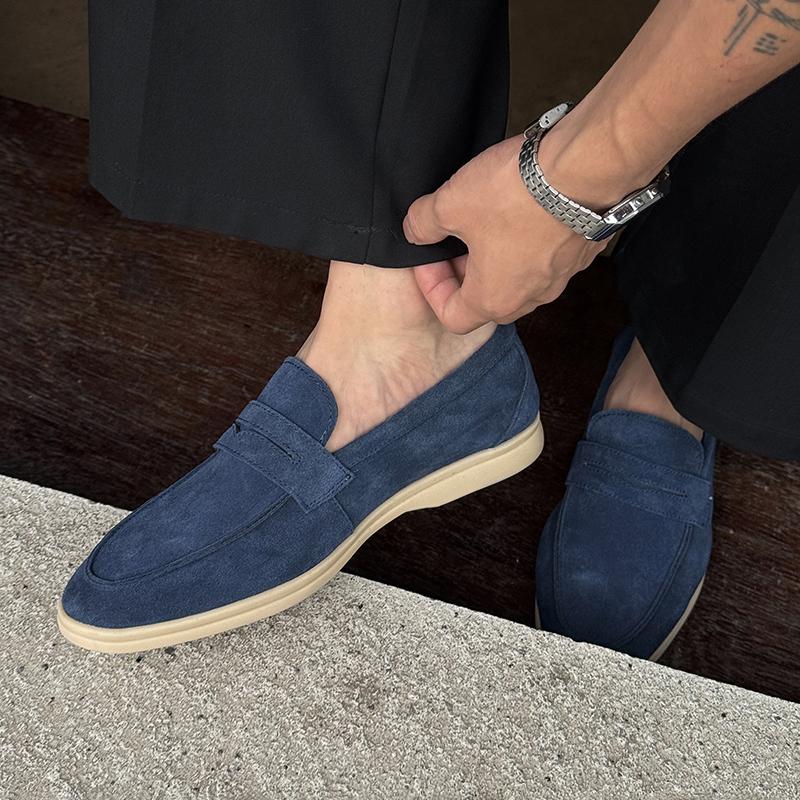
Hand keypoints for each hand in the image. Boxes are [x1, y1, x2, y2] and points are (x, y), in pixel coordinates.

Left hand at [402, 133, 607, 333]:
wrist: (585, 167)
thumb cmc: (515, 194)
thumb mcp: (449, 204)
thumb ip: (422, 223)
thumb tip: (416, 230)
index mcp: (493, 300)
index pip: (452, 317)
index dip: (432, 288)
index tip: (429, 257)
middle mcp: (530, 298)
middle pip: (487, 301)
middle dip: (465, 274)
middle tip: (456, 240)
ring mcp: (561, 277)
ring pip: (519, 280)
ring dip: (498, 259)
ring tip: (488, 221)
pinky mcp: (581, 253)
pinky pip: (546, 259)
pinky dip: (528, 244)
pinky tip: (523, 210)